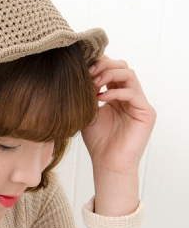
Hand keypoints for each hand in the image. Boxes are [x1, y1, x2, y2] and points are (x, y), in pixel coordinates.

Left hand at [81, 55, 156, 215]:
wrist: (107, 163)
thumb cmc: (98, 141)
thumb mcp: (88, 111)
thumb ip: (87, 93)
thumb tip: (81, 74)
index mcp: (116, 94)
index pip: (111, 69)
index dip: (98, 64)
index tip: (82, 67)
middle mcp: (129, 96)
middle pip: (121, 66)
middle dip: (103, 65)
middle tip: (88, 72)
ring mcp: (139, 103)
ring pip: (129, 74)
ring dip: (109, 74)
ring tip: (94, 83)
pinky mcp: (146, 112)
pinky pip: (132, 93)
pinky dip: (115, 92)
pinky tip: (101, 97)